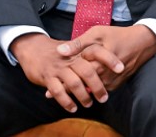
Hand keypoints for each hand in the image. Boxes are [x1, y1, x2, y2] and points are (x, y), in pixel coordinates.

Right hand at [9, 32, 123, 112]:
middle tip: (104, 97)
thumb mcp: (75, 48)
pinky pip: (58, 91)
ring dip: (83, 96)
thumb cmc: (59, 52)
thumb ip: (89, 56)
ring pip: (74, 83)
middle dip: (98, 86)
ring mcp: (58, 67)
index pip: (97, 51)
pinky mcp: (47, 77)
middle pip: (88, 70)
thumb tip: (107, 65)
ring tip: (89, 104)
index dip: (110, 59)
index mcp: (78, 50)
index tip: (121, 68)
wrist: (34, 49)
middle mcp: (69, 58)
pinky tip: (73, 107)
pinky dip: (66, 101)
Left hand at [57, 24, 155, 89]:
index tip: (48, 91)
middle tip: (52, 95)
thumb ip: (78, 43)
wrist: (141, 44)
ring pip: (91, 90)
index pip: (76, 77)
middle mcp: (104, 75)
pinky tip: (81, 90)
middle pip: (82, 86)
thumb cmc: (117, 35)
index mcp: (97, 62)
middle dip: (67, 91)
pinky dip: (90, 90)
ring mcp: (111, 82)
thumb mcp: (97, 33)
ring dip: (78, 92)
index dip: (62, 83)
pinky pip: (100, 90)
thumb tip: (60, 51)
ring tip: (64, 95)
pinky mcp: (116, 84)